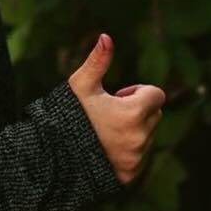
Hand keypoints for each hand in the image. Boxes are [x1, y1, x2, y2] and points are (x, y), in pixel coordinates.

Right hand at [67, 33, 164, 185]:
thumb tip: (106, 36)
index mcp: (133, 113)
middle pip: (154, 114)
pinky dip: (129, 150)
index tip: (119, 95)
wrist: (53, 157)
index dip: (139, 91)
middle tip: (111, 111)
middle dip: (139, 109)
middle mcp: (139, 137)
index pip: (156, 95)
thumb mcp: (82, 85)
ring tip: (106, 129)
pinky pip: (140, 157)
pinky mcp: (130, 174)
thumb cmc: (68, 115)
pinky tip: (106, 147)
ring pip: (147, 136)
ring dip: (134, 129)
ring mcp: (136, 159)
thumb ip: (98, 61)